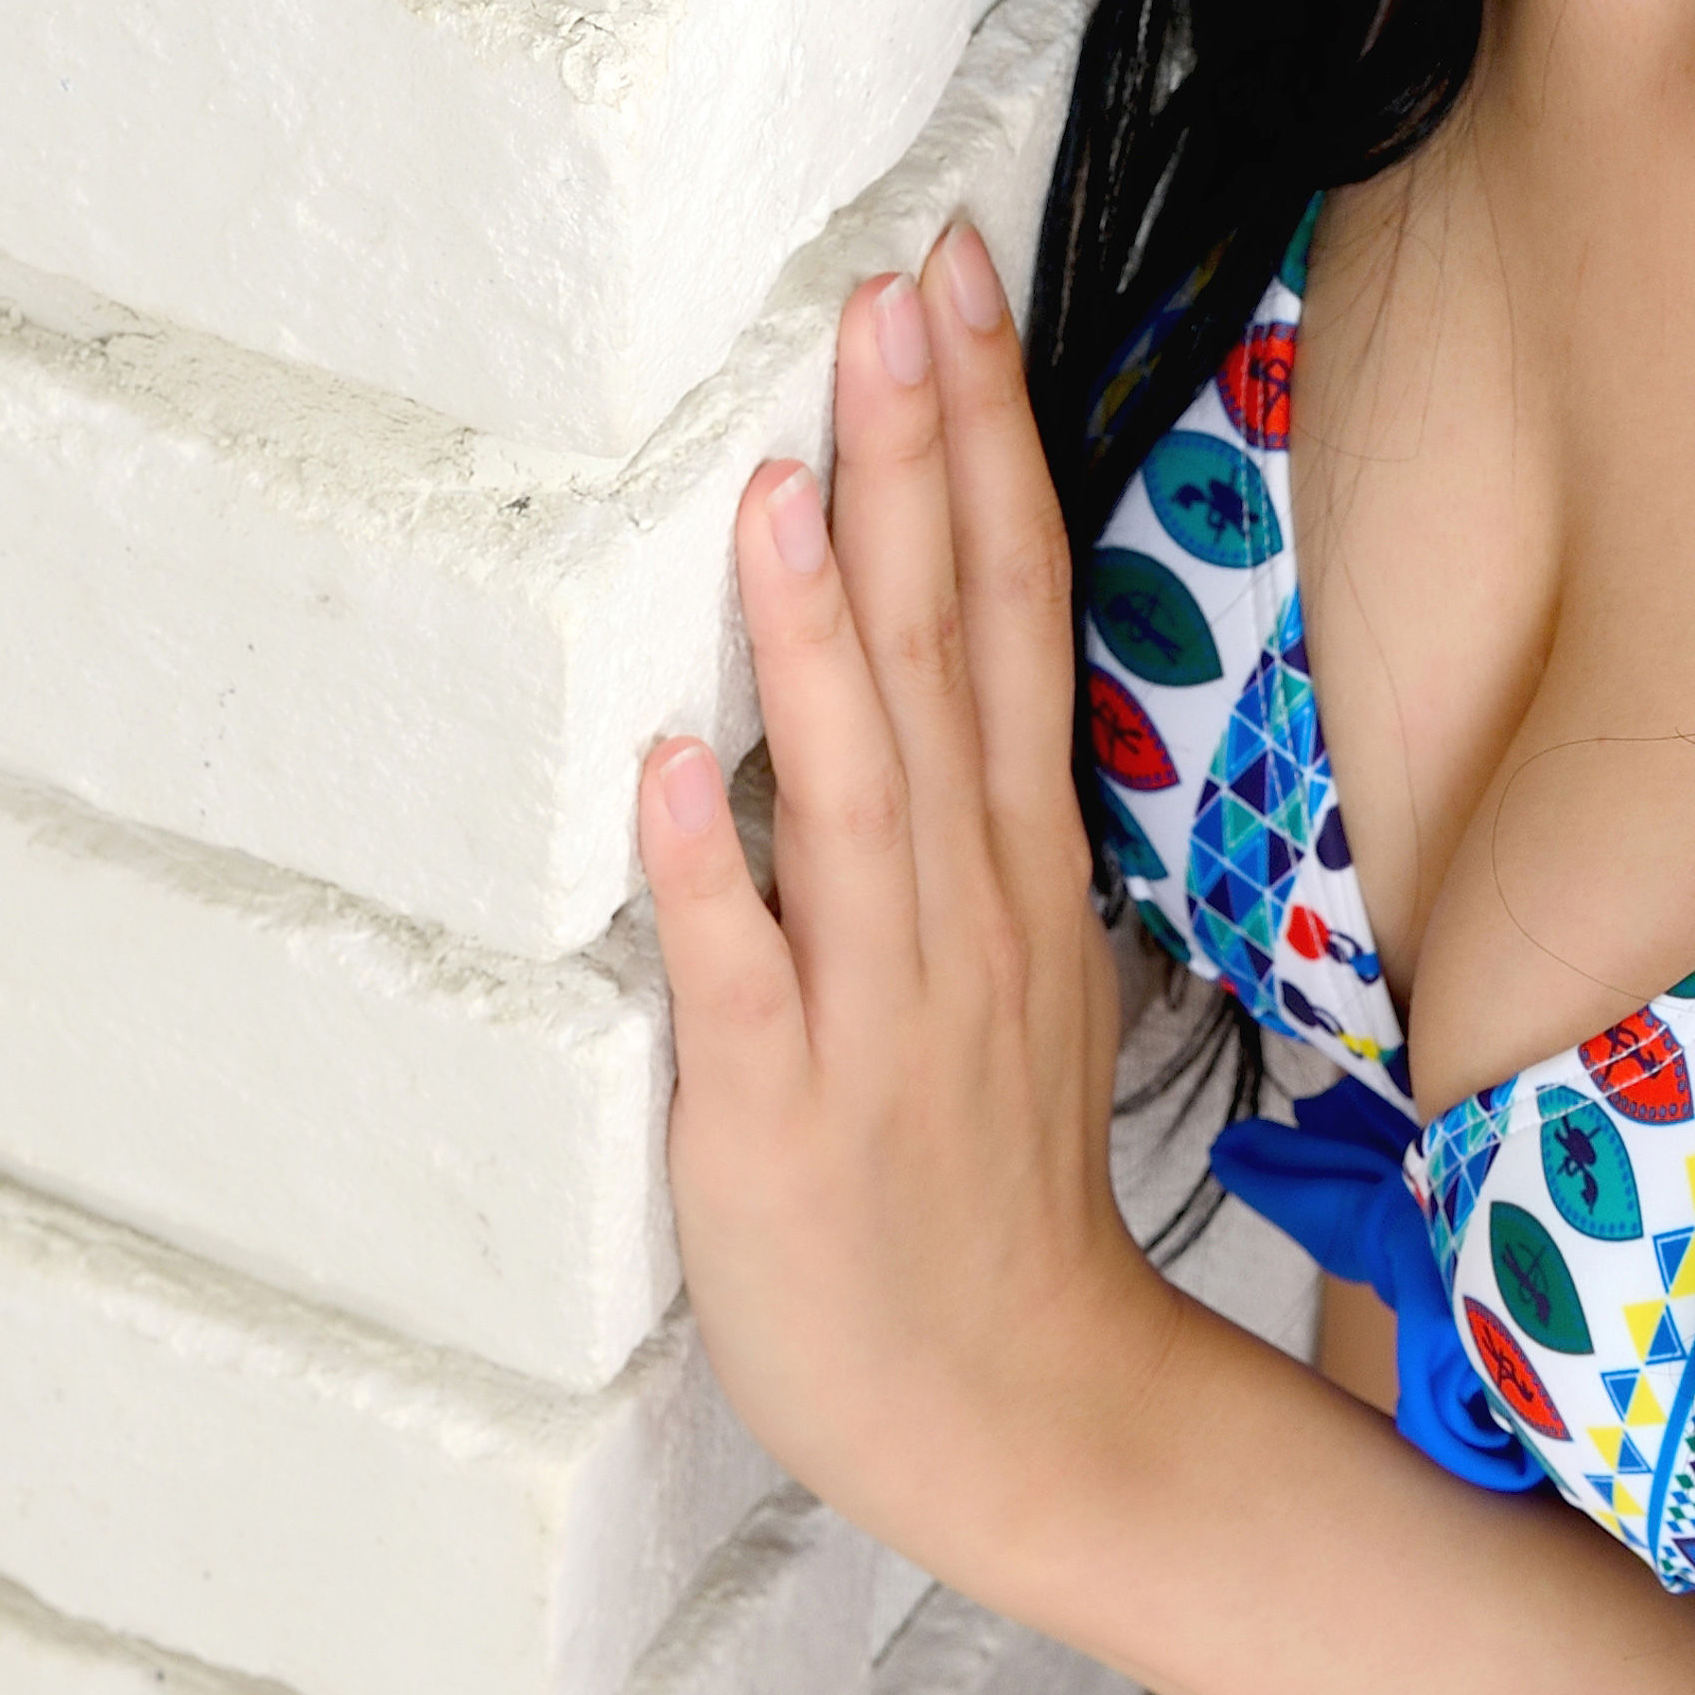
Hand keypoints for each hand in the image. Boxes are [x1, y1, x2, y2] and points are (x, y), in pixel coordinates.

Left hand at [639, 219, 1175, 1590]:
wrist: (1024, 1407)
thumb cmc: (990, 1193)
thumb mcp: (1019, 969)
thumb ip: (967, 817)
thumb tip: (916, 662)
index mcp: (1014, 862)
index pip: (1013, 608)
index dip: (986, 441)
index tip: (955, 287)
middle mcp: (963, 906)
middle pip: (951, 650)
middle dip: (924, 464)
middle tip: (895, 292)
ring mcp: (881, 1007)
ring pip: (860, 790)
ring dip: (819, 637)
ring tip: (786, 485)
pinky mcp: (786, 1111)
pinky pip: (742, 975)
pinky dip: (709, 871)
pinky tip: (669, 767)